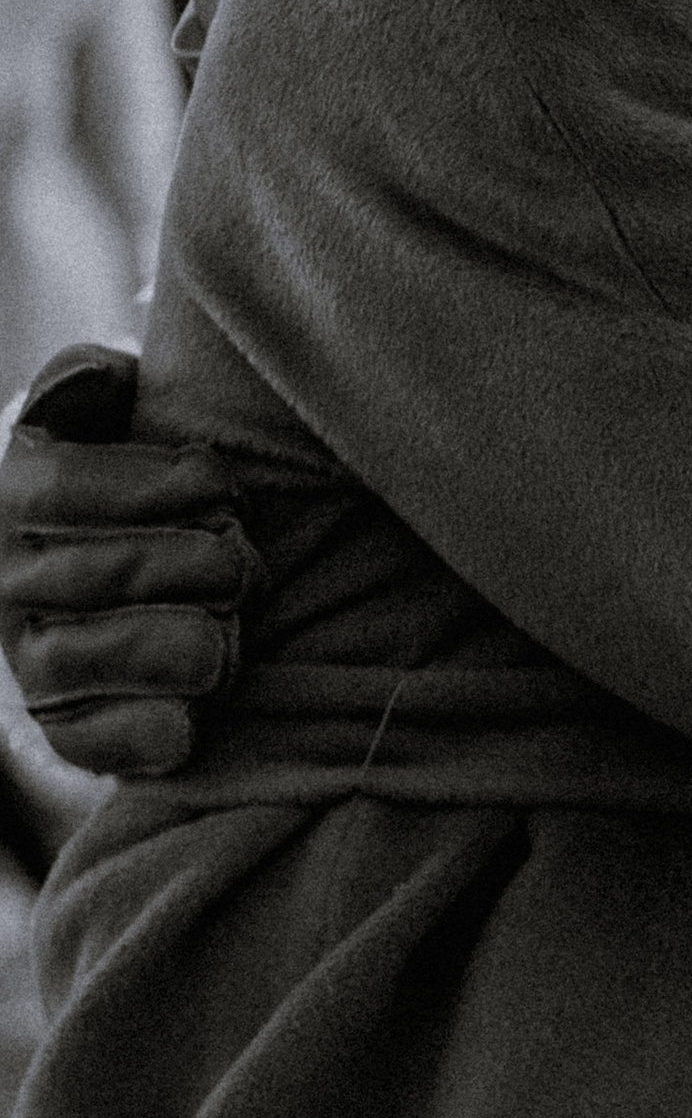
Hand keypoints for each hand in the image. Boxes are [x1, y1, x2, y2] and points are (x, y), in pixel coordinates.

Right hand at [1, 349, 263, 776]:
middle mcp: (6, 580)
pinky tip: (190, 722)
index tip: (221, 487)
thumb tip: (96, 377)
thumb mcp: (102, 412)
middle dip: (189, 564)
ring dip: (171, 645)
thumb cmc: (133, 472)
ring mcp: (30, 657)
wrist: (123, 559)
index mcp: (11, 495)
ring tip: (227, 632)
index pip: (62, 486)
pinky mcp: (64, 723)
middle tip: (242, 561)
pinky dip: (138, 736)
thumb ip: (90, 382)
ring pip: (81, 659)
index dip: (154, 485)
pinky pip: (84, 740)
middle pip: (95, 573)